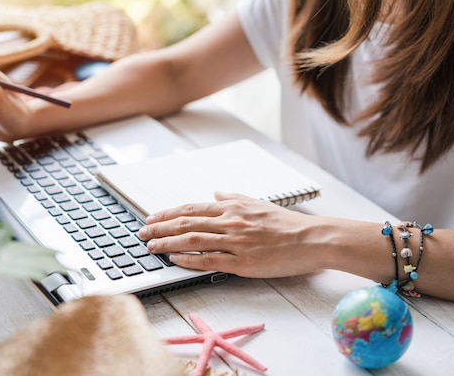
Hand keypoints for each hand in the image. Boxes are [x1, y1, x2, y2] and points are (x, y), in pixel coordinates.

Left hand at [138, 191, 321, 277]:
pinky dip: (189, 259)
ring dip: (168, 243)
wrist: (312, 238)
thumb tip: (215, 192)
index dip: (168, 213)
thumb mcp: (257, 203)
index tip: (151, 217)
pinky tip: (175, 259)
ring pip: (193, 240)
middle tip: (142, 232)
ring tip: (151, 247)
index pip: (192, 208)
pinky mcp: (243, 262)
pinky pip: (209, 260)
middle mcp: (230, 222)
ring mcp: (235, 242)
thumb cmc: (286, 223)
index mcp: (232, 207)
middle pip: (186, 223)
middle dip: (160, 227)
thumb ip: (233, 197)